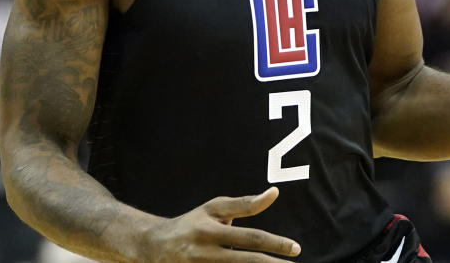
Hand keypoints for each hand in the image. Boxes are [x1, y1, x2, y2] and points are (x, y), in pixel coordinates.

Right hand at [139, 187, 300, 260]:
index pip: (250, 238)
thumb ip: (244, 204)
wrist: (154, 246)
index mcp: (210, 231)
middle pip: (246, 262)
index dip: (275, 243)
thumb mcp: (213, 208)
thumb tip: (274, 193)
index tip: (296, 249)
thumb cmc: (191, 224)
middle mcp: (205, 253)